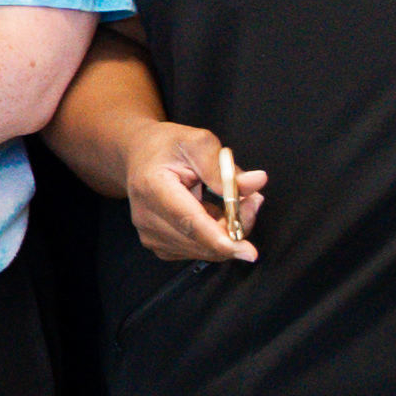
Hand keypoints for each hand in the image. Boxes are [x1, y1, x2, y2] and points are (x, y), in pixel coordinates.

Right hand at [114, 116, 264, 266]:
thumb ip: (226, 167)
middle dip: (236, 227)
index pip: (190, 223)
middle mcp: (146, 218)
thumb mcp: (199, 142)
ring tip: (232, 200)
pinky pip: (198, 251)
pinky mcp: (158, 246)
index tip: (249, 252)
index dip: (222, 240)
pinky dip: (215, 237)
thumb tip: (256, 182)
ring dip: (228, 231)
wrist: (139, 155)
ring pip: (204, 249)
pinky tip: (214, 214)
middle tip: (252, 200)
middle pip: (201, 240)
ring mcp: (150, 235)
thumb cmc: (167, 146)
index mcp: (153, 188)